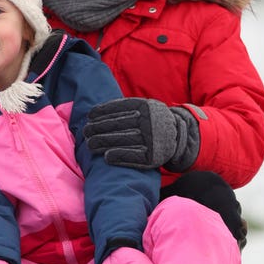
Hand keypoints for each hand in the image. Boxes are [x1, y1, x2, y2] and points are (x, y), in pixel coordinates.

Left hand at [84, 97, 198, 169]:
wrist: (178, 136)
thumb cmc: (152, 121)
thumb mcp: (146, 107)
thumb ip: (126, 106)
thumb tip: (95, 111)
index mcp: (146, 107)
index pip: (119, 108)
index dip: (102, 112)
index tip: (90, 116)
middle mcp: (149, 122)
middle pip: (118, 124)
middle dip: (98, 128)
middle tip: (86, 132)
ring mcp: (151, 139)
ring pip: (122, 140)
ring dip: (103, 142)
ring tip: (90, 144)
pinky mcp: (152, 156)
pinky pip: (132, 156)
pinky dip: (118, 156)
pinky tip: (106, 156)